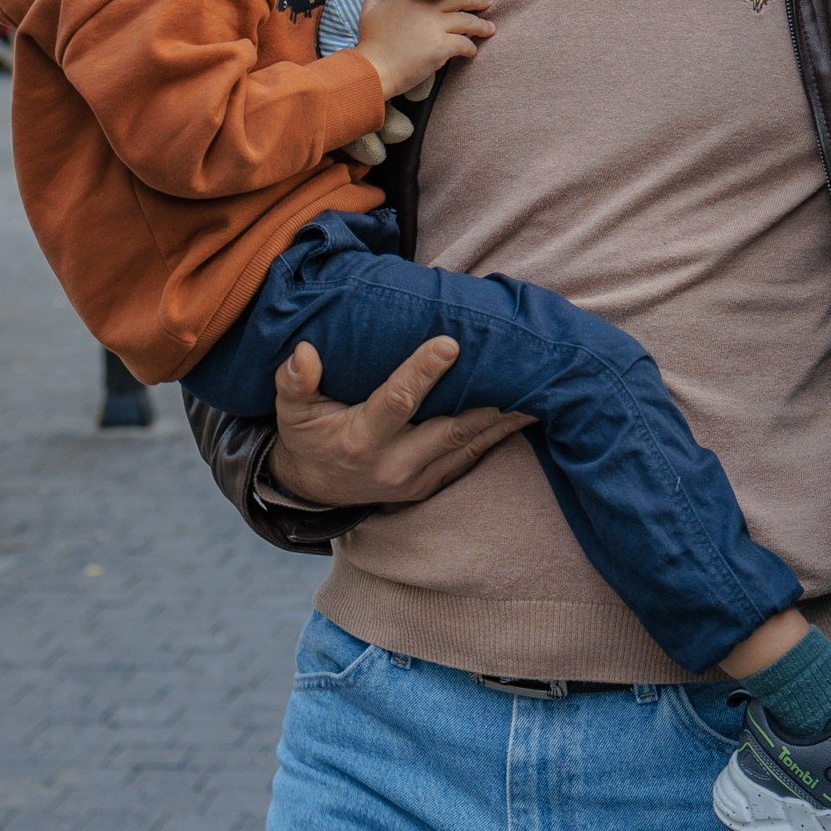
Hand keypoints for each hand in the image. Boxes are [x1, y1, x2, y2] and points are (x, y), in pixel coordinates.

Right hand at [267, 335, 530, 506]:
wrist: (312, 487)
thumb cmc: (307, 434)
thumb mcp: (291, 410)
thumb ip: (294, 382)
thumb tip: (303, 353)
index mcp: (361, 439)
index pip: (397, 401)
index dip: (423, 373)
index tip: (449, 343)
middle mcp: (393, 464)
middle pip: (449, 430)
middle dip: (486, 403)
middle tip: (521, 372)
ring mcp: (415, 480)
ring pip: (467, 447)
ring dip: (503, 423)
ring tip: (540, 393)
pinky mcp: (430, 486)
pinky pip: (469, 461)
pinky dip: (496, 438)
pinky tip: (524, 416)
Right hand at [354, 0, 492, 101]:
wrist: (373, 67)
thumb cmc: (370, 42)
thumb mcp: (368, 11)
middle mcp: (426, 8)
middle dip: (478, 0)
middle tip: (489, 1)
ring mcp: (435, 26)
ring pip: (467, 22)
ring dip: (482, 26)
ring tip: (490, 28)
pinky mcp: (442, 46)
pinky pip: (464, 44)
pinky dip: (471, 48)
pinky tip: (472, 51)